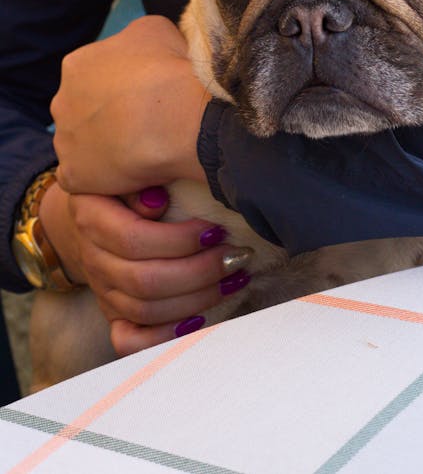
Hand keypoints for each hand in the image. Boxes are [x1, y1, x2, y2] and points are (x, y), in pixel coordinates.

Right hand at [40, 182, 251, 355]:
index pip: (134, 240)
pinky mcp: (113, 314)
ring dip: (197, 298)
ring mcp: (102, 290)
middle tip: (238, 257)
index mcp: (93, 219)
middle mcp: (94, 258)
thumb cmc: (126, 188)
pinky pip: (128, 341)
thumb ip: (143, 180)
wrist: (96, 215)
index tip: (218, 231)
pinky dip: (162, 336)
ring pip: (145, 309)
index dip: (180, 240)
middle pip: (144, 280)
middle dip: (200, 271)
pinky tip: (198, 321)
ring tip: (235, 280)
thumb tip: (160, 202)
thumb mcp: (128, 172)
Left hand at [51, 16, 208, 194]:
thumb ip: (136, 37)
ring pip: (84, 145)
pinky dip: (106, 177)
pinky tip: (132, 172)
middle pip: (84, 110)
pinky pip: (87, 178)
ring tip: (143, 149)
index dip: (122, 86)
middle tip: (145, 122)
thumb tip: (142, 49)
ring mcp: (64, 141)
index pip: (95, 75)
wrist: (175, 117)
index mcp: (77, 64)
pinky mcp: (73, 175)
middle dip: (108, 116)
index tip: (146, 93)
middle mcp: (61, 101)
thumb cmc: (169, 70)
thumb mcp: (156, 29)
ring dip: (106, 148)